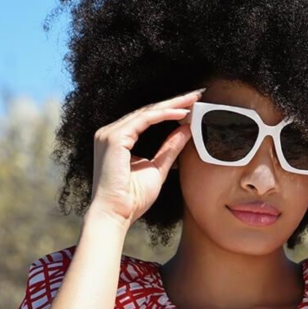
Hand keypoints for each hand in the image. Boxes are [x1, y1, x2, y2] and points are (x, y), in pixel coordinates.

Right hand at [86, 88, 203, 227]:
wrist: (115, 214)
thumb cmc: (132, 199)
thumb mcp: (158, 168)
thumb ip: (170, 148)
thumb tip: (186, 130)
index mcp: (118, 140)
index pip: (147, 118)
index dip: (170, 110)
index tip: (192, 106)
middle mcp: (110, 133)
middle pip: (147, 111)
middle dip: (174, 102)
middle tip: (197, 94)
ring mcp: (109, 134)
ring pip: (147, 112)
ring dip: (172, 105)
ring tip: (194, 101)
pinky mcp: (114, 138)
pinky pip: (144, 120)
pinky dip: (164, 115)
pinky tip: (182, 114)